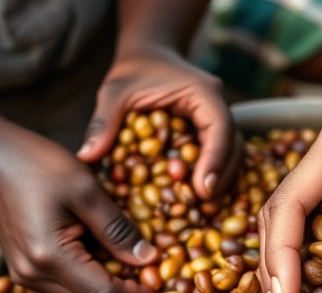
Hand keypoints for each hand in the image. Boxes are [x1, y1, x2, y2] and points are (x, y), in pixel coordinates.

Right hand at [0, 105, 157, 292]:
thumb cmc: (37, 165)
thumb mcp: (86, 190)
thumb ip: (118, 229)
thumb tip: (148, 260)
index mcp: (49, 257)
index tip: (161, 284)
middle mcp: (32, 276)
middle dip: (123, 292)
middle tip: (150, 271)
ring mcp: (23, 276)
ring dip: (105, 285)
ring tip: (128, 260)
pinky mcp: (21, 269)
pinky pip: (62, 287)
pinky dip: (86, 278)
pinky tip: (101, 255)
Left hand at [76, 45, 238, 199]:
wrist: (148, 57)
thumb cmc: (133, 72)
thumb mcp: (114, 93)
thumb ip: (104, 122)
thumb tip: (87, 156)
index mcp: (202, 92)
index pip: (220, 127)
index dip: (215, 160)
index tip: (202, 189)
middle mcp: (216, 107)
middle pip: (234, 146)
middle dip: (221, 177)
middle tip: (203, 204)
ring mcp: (217, 122)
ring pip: (233, 155)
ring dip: (220, 181)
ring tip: (203, 207)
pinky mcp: (210, 135)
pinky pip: (219, 157)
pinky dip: (212, 176)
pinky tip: (197, 196)